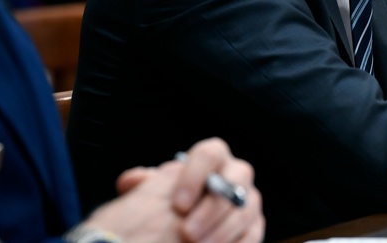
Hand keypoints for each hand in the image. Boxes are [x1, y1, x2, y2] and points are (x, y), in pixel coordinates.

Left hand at [88, 137, 264, 242]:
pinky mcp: (255, 224)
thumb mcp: (155, 191)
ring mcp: (249, 199)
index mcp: (213, 158)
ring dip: (222, 231)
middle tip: (187, 232)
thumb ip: (144, 184)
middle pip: (235, 179)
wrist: (184, 223)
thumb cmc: (170, 203)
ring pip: (244, 210)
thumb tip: (131, 181)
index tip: (178, 204)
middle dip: (211, 208)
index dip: (195, 176)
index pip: (210, 154)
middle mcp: (236, 173)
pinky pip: (254, 233)